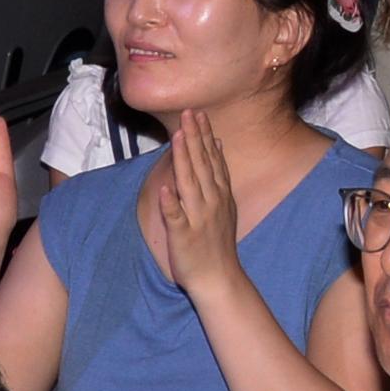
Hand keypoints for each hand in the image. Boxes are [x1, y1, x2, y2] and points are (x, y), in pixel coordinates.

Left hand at [149, 109, 243, 294]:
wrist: (219, 277)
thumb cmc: (218, 242)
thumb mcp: (225, 204)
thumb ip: (219, 176)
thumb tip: (217, 145)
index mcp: (219, 194)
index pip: (212, 159)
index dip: (204, 136)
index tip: (199, 115)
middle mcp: (211, 201)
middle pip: (201, 164)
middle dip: (195, 138)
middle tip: (189, 113)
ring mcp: (198, 217)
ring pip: (189, 183)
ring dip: (184, 159)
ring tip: (178, 137)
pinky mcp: (183, 234)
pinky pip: (175, 216)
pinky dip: (171, 202)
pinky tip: (165, 187)